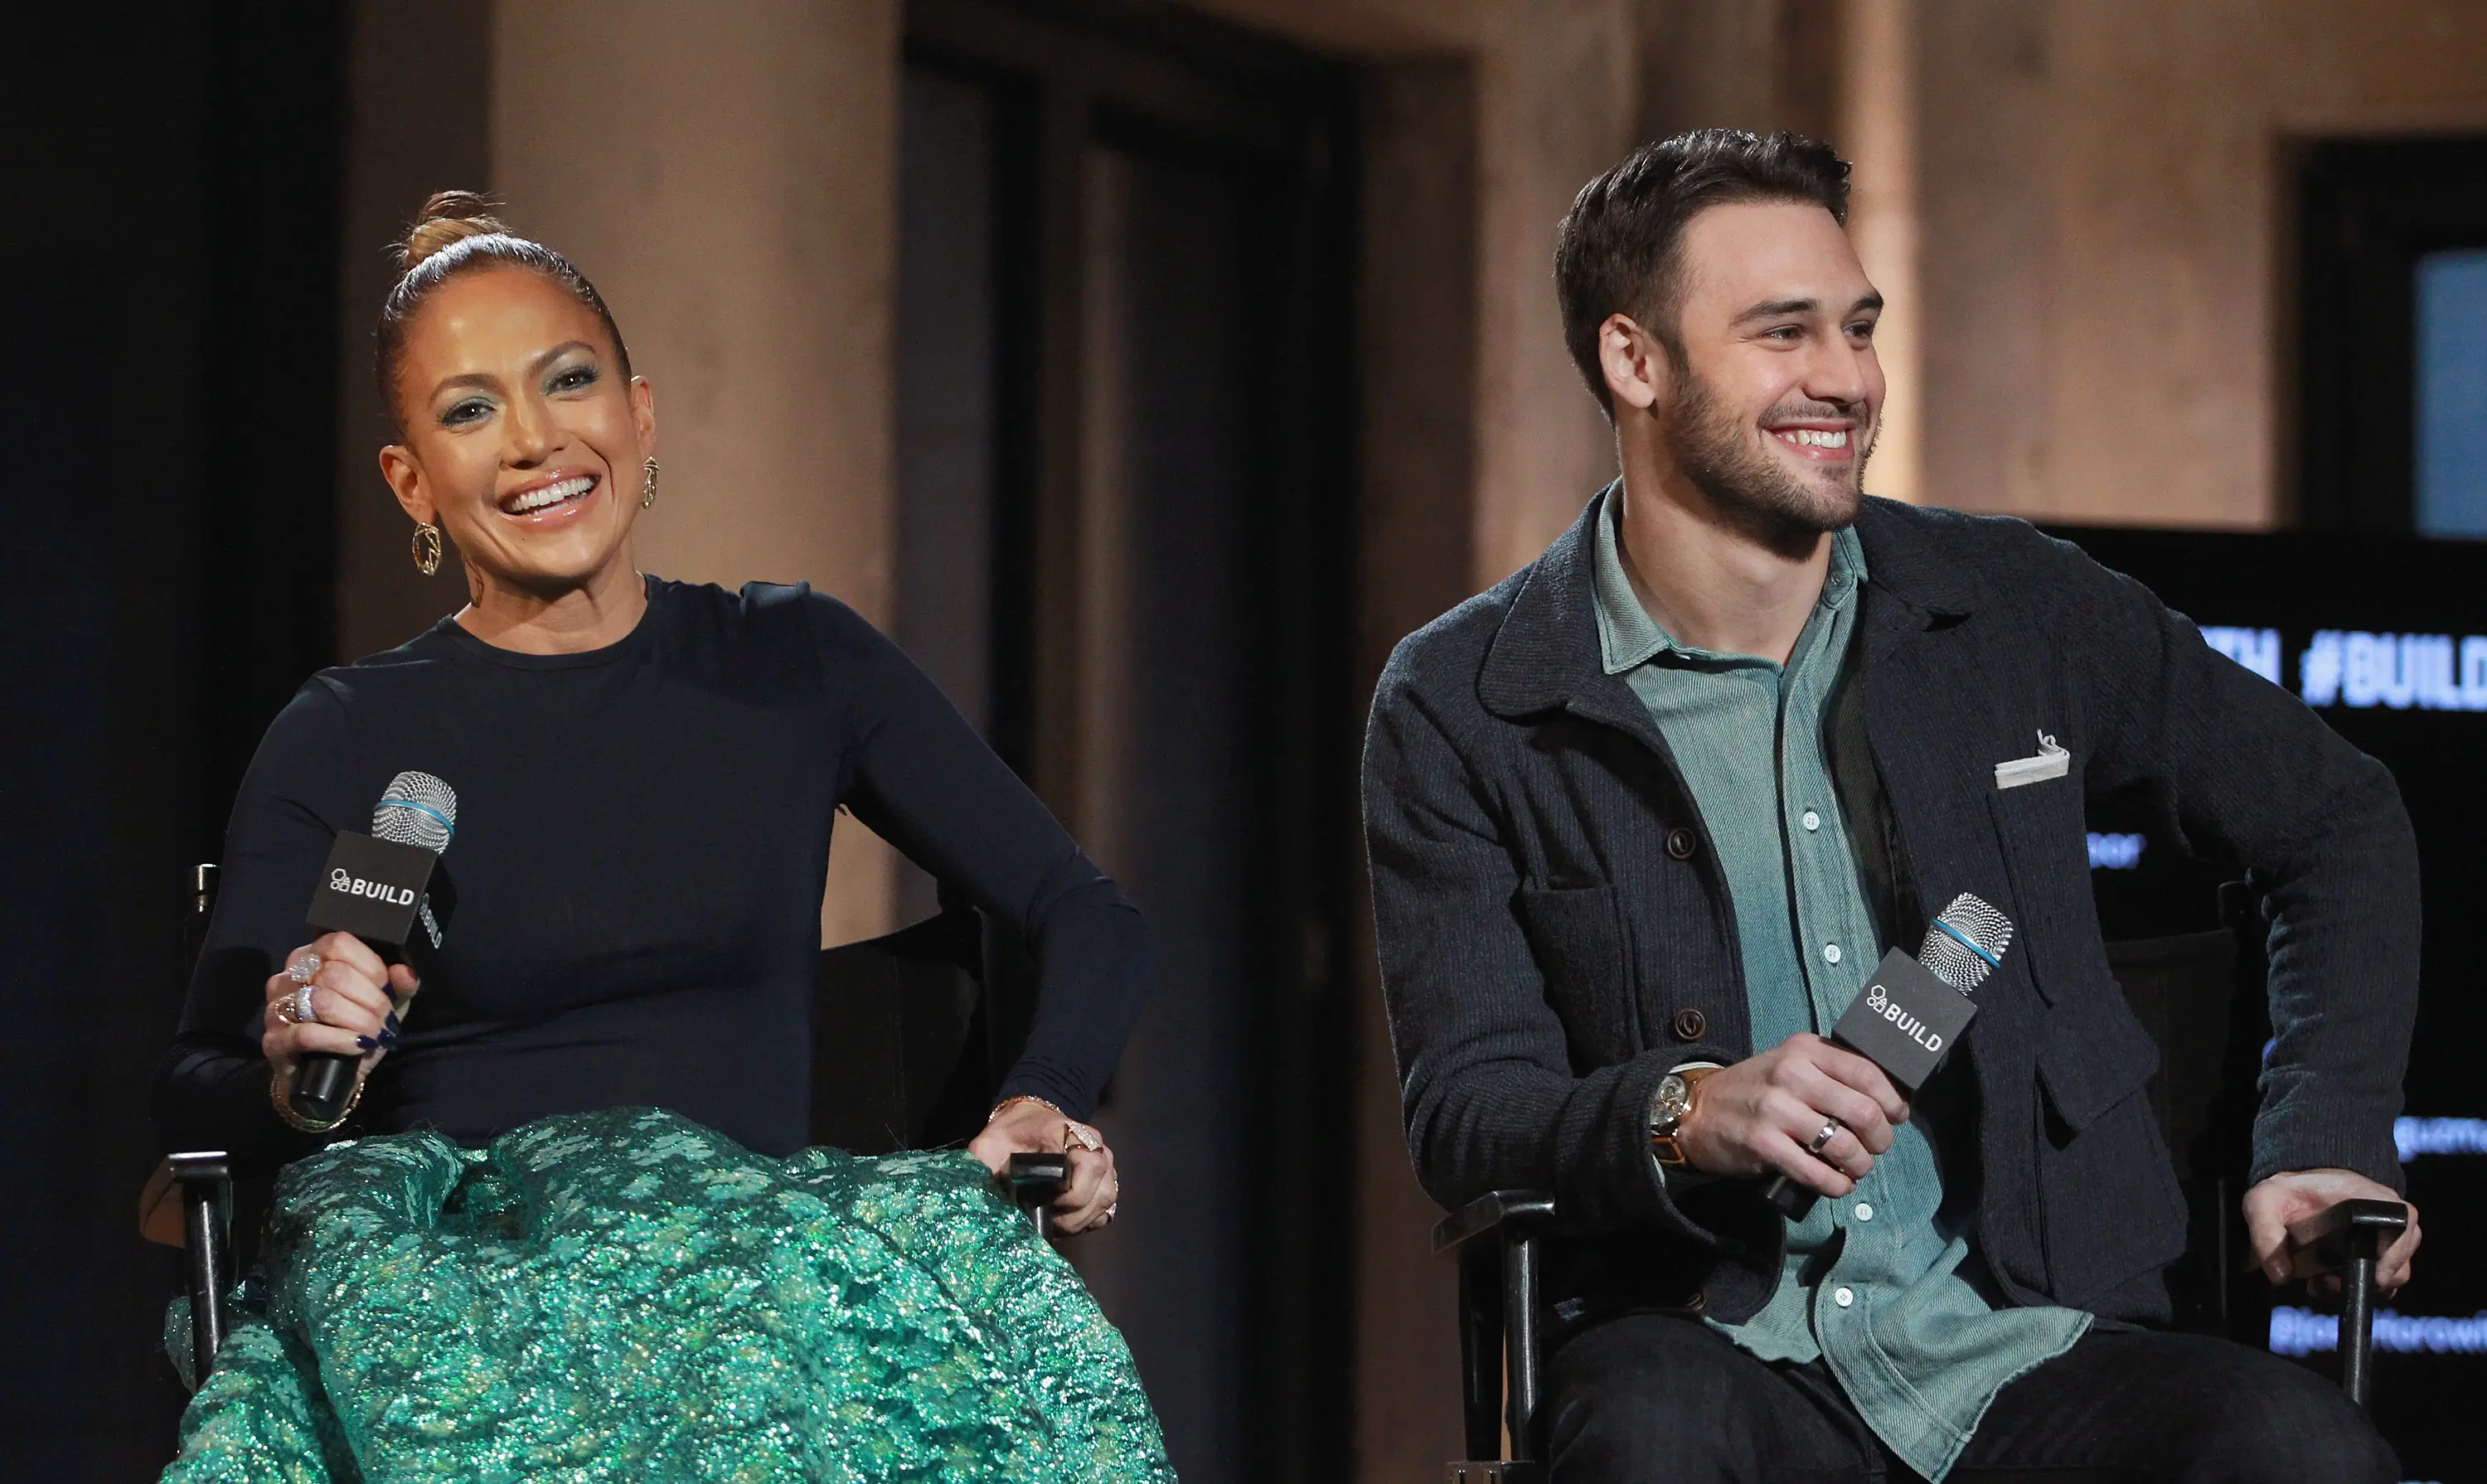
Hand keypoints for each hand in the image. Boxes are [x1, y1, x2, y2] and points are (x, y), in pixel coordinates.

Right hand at [261, 931, 419, 1089]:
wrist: (330, 1077)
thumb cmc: (354, 1031)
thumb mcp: (383, 1005)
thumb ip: (398, 986)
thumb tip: (405, 973)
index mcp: (312, 957)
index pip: (338, 944)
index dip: (370, 967)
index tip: (386, 990)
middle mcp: (288, 976)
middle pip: (334, 974)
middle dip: (370, 1000)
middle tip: (384, 1020)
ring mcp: (276, 1008)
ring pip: (322, 1001)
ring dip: (358, 1020)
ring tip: (374, 1034)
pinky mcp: (273, 1040)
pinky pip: (307, 1034)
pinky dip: (339, 1040)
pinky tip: (357, 1045)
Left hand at [968, 1097, 1120, 1234]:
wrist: (1030, 1119)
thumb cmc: (1011, 1132)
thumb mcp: (990, 1143)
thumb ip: (983, 1164)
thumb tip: (977, 1197)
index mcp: (1070, 1133)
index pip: (1089, 1168)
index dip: (1070, 1196)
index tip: (1047, 1205)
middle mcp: (1095, 1146)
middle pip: (1102, 1191)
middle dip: (1074, 1215)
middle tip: (1049, 1220)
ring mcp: (1105, 1162)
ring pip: (1107, 1201)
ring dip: (1082, 1220)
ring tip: (1057, 1222)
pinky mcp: (1106, 1179)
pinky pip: (1107, 1208)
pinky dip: (1090, 1219)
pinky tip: (1068, 1220)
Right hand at [1674, 1033, 1910, 1197]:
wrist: (1698, 1111)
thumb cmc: (1755, 1089)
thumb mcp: (1789, 1063)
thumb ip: (1829, 1071)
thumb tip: (1884, 1100)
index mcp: (1803, 1050)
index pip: (1866, 1072)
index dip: (1891, 1100)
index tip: (1897, 1116)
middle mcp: (1790, 1074)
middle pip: (1863, 1111)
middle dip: (1881, 1138)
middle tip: (1878, 1147)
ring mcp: (1775, 1110)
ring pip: (1844, 1145)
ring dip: (1861, 1164)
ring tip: (1857, 1168)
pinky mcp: (1763, 1144)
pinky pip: (1817, 1172)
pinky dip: (1837, 1185)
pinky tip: (1839, 1184)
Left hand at [2244, 1168, 2420, 1296]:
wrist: (2294, 1192)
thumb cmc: (2285, 1193)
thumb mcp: (2263, 1204)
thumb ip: (2265, 1234)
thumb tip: (2281, 1276)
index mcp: (2372, 1198)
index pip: (2405, 1224)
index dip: (2392, 1254)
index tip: (2368, 1274)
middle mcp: (2390, 1217)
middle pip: (2401, 1264)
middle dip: (2366, 1281)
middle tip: (2327, 1282)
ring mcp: (2389, 1238)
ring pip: (2393, 1278)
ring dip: (2360, 1286)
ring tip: (2323, 1282)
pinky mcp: (2380, 1255)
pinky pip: (2383, 1281)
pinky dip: (2359, 1286)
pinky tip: (2329, 1282)